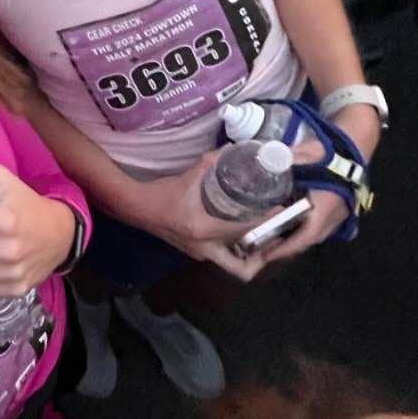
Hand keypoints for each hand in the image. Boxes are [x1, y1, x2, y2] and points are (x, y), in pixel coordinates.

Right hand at [124, 150, 276, 278]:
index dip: (266, 222)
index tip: (280, 210)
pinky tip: (240, 230)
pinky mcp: (195, 252)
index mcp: (204, 230)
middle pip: (243, 268)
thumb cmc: (163, 192)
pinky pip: (223, 257)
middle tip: (276, 236)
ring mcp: (199, 254)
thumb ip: (216, 161)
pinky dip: (235, 248)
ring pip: (233, 264)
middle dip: (262, 256)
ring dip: (249, 253)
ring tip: (263, 233)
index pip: (245, 232)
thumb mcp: (191, 174)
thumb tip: (237, 150)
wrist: (137, 206)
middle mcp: (204, 249)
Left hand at [252, 135, 350, 268]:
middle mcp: (333, 218)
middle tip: (262, 248)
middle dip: (285, 246)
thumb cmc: (330, 154)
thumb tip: (260, 160)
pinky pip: (321, 228)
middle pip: (307, 240)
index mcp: (324, 209)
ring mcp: (339, 217)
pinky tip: (291, 225)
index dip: (284, 249)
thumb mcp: (305, 154)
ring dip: (295, 239)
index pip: (303, 237)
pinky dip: (305, 230)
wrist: (357, 146)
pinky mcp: (341, 212)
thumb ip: (282, 159)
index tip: (265, 256)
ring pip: (315, 235)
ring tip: (272, 238)